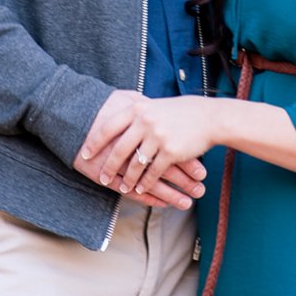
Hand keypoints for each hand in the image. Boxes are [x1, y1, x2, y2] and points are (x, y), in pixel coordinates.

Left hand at [103, 96, 218, 198]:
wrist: (209, 118)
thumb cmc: (182, 111)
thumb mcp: (156, 105)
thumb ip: (137, 112)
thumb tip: (115, 116)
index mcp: (138, 109)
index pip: (109, 127)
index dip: (95, 142)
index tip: (85, 153)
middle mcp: (145, 121)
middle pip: (119, 149)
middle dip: (108, 167)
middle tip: (101, 177)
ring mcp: (157, 137)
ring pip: (135, 164)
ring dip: (127, 179)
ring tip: (122, 187)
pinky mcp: (170, 152)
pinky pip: (152, 172)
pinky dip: (145, 183)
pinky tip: (140, 189)